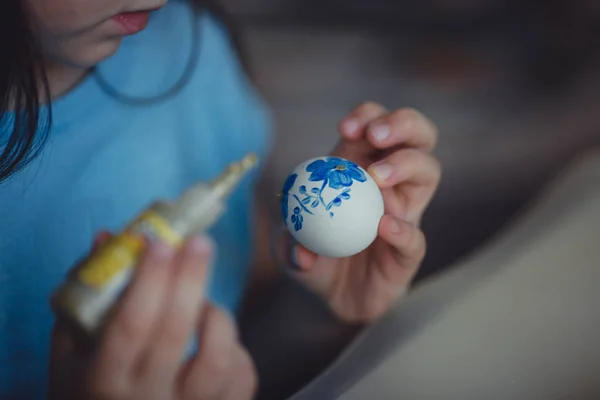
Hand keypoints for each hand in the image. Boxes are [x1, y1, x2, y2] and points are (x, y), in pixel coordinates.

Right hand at [48, 235, 256, 399]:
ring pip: (216, 358)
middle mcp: (147, 399)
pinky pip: (242, 374)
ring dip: (215, 317)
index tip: (160, 243)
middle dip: (189, 279)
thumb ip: (87, 295)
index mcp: (104, 381)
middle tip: (199, 243)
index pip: (129, 327)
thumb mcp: (73, 350)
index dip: (148, 281)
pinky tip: (217, 341)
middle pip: (175, 333)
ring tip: (204, 305)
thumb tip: (109, 238)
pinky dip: (235, 347)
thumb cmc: (92, 386)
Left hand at [285, 103, 439, 322]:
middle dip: (402, 124)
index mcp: (360, 168)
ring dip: (406, 164)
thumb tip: (300, 247)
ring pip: (428, 172)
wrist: (333, 299)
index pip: (374, 127)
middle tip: (376, 136)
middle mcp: (390, 184)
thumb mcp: (288, 247)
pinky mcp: (409, 251)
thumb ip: (288, 243)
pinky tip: (383, 226)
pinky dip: (402, 228)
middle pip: (416, 136)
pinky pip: (416, 236)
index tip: (345, 129)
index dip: (366, 118)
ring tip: (378, 176)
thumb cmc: (314, 258)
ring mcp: (405, 214)